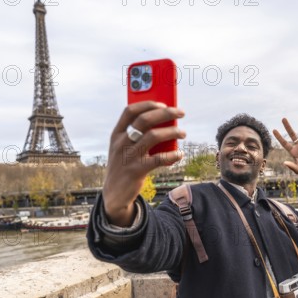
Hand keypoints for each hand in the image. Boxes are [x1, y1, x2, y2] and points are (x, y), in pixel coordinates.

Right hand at [103, 101, 185, 225]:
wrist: (114, 194)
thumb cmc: (124, 166)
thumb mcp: (123, 149)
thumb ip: (137, 136)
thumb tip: (164, 122)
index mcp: (116, 134)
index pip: (130, 111)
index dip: (148, 104)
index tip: (163, 103)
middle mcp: (121, 143)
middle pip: (144, 120)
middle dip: (166, 113)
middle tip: (181, 113)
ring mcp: (128, 156)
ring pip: (153, 136)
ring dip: (172, 132)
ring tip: (183, 133)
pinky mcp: (137, 170)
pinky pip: (159, 159)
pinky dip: (172, 155)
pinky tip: (180, 154)